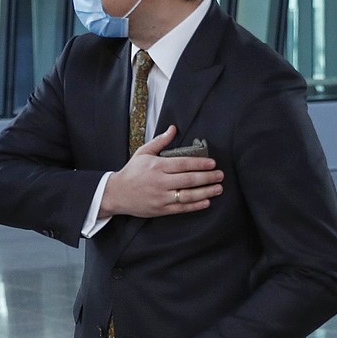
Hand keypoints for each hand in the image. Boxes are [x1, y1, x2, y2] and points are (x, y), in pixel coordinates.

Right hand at [101, 125, 223, 218]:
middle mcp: (160, 182)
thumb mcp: (143, 153)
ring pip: (187, 195)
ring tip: (218, 188)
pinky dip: (195, 205)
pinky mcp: (160, 209)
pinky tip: (206, 202)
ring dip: (205, 192)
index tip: (213, 163)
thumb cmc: (131, 172)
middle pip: (189, 180)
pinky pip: (181, 208)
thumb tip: (173, 129)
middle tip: (220, 175)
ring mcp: (160, 197)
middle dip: (207, 178)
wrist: (116, 194)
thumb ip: (160, 142)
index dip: (200, 164)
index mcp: (157, 166)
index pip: (183, 164)